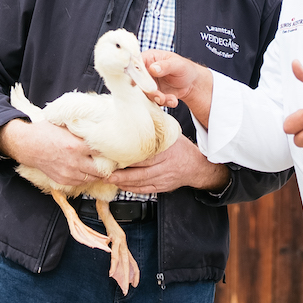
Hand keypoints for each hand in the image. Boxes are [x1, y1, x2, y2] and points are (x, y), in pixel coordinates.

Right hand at [0, 118, 105, 186]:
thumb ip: (82, 130)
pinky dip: (86, 177)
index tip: (115, 150)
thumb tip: (98, 127)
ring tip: (101, 166)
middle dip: (108, 166)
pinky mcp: (63, 180)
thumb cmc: (46, 132)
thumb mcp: (66, 126)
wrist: (28, 145)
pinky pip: (81, 182)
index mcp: (76, 145)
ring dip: (98, 173)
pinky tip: (87, 170)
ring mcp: (69, 173)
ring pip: (92, 178)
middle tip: (112, 162)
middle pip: (101, 170)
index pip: (103, 152)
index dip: (111, 151)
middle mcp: (74, 161)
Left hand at [108, 137, 229, 192]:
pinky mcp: (161, 187)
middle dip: (122, 174)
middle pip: (141, 172)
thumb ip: (157, 129)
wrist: (196, 166)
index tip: (115, 154)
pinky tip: (121, 185)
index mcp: (167, 152)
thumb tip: (141, 113)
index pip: (146, 156)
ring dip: (123, 182)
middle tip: (106, 172)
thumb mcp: (172, 135)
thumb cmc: (182, 148)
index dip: (129, 156)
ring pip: (141, 183)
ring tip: (109, 179)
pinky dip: (131, 189)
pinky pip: (144, 190)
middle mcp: (165, 167)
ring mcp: (163, 178)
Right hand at [141, 50, 213, 125]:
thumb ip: (165, 66)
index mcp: (148, 58)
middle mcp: (145, 71)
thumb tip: (153, 68)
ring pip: (145, 93)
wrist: (192, 83)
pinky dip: (164, 102)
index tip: (138, 82)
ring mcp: (148, 84)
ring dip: (158, 98)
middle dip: (148, 90)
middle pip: (137, 81)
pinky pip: (153, 101)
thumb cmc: (185, 68)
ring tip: (171, 99)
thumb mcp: (178, 64)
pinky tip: (173, 100)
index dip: (134, 72)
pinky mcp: (153, 94)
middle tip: (160, 95)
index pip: (135, 63)